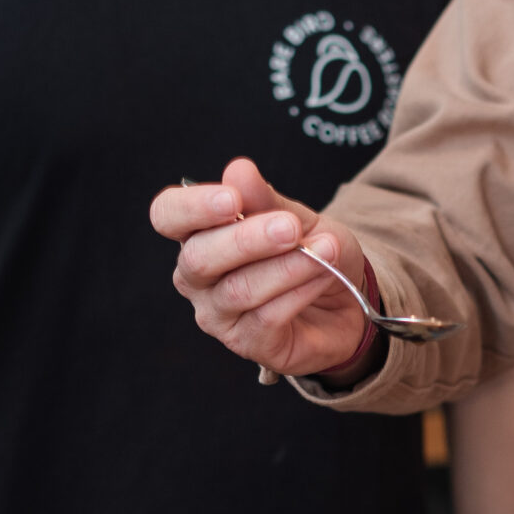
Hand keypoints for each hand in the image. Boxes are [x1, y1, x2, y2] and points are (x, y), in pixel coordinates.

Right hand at [149, 158, 376, 381]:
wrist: (345, 300)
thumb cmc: (309, 252)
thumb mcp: (295, 217)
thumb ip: (265, 199)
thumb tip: (238, 170)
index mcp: (198, 234)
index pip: (167, 216)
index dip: (193, 208)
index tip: (232, 199)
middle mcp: (196, 277)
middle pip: (198, 257)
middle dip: (246, 239)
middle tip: (290, 227)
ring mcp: (217, 315)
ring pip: (238, 290)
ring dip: (286, 266)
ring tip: (325, 250)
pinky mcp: (247, 344)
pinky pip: (267, 317)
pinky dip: (299, 291)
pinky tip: (324, 275)